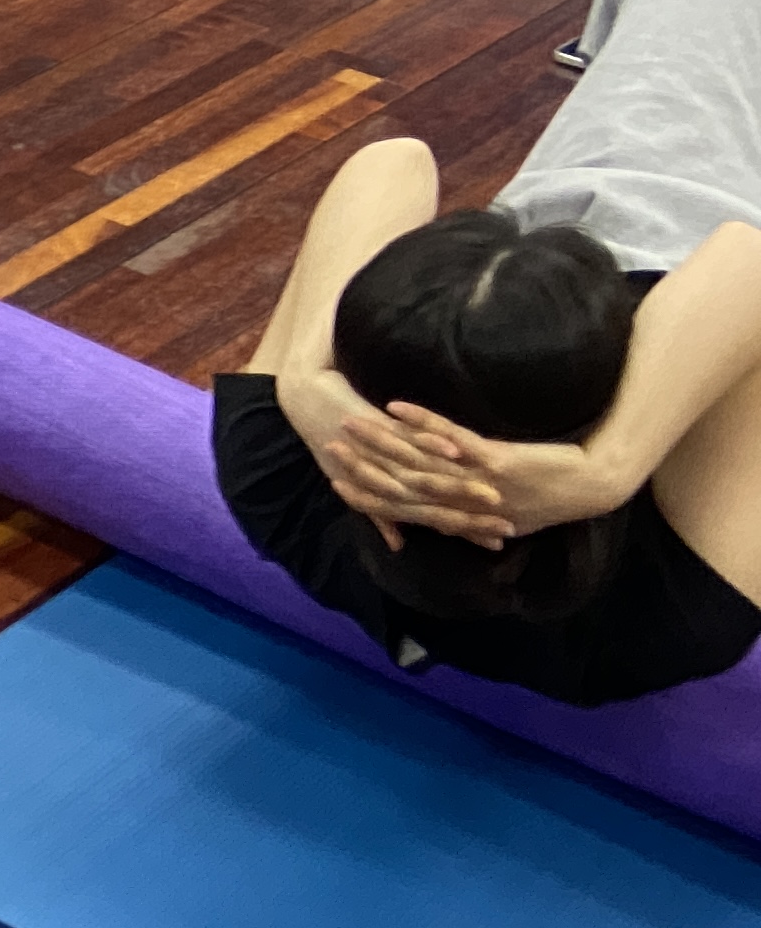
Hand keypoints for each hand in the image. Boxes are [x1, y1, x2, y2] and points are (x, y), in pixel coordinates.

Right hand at [344, 397, 626, 545]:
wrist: (596, 486)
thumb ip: (476, 511)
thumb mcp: (511, 511)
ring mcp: (478, 484)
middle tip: (330, 443)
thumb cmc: (556, 491)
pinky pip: (450, 439)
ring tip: (352, 419)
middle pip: (399, 484)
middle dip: (361, 463)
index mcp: (463, 517)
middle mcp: (464, 504)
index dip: (365, 497)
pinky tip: (396, 405)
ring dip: (381, 439)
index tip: (335, 481)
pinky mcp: (496, 461)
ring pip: (417, 462)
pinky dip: (421, 422)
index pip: (401, 509)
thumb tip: (456, 523)